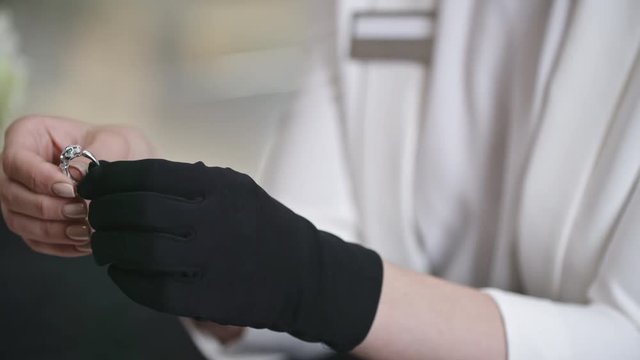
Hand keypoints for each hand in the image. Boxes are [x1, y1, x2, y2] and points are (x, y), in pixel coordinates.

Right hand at [0, 115, 154, 256]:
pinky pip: (34, 240)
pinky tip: (84, 242)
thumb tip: (76, 178)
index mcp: (28, 135)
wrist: (125, 165)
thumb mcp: (112, 142)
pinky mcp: (31, 221)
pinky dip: (58, 245)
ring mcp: (19, 196)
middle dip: (48, 208)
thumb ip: (94, 158)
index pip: (16, 160)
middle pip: (13, 194)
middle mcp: (16, 167)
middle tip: (81, 212)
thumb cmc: (114, 146)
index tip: (71, 189)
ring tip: (85, 230)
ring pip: (19, 220)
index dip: (39, 178)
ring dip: (52, 230)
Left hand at [78, 159, 382, 351]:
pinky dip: (125, 279)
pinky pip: (150, 288)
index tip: (92, 183)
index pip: (148, 174)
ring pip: (138, 250)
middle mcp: (214, 219)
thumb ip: (190, 181)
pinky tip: (121, 271)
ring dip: (108, 245)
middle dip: (102, 211)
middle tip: (93, 215)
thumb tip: (129, 179)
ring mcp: (211, 260)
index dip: (110, 178)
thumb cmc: (263, 226)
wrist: (303, 273)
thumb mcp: (237, 188)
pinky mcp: (207, 297)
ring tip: (102, 244)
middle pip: (137, 210)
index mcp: (220, 186)